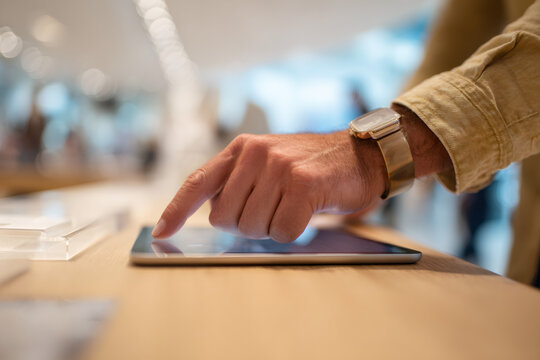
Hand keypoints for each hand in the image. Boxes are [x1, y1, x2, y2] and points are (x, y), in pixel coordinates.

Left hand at [152, 131, 385, 241]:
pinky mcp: (303, 183)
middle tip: (272, 210)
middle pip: (225, 218)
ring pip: (253, 227)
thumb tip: (213, 214)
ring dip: (272, 227)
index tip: (162, 230)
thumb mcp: (269, 163)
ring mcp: (279, 166)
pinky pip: (282, 231)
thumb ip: (239, 182)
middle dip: (246, 225)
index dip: (177, 208)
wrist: (361, 155)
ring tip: (292, 205)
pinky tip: (307, 211)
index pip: (199, 181)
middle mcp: (256, 153)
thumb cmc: (312, 167)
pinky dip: (294, 231)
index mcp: (242, 148)